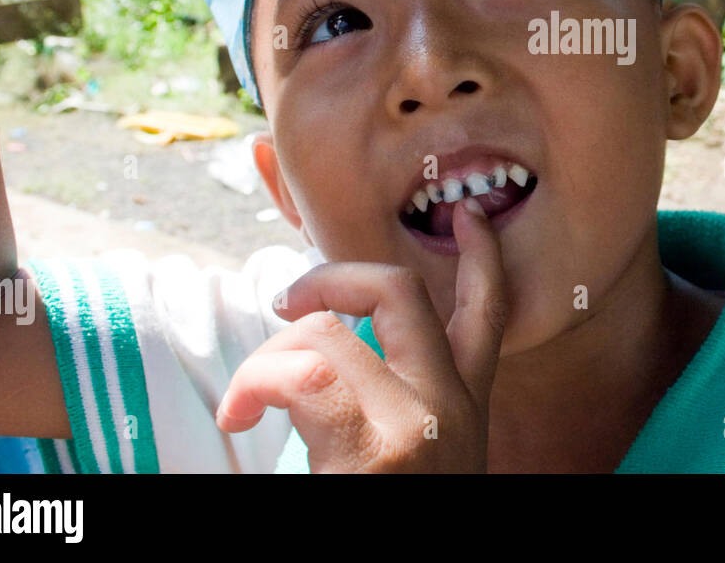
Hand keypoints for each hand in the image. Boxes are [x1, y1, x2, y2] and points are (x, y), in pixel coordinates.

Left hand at [215, 198, 508, 471]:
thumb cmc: (389, 510)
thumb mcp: (419, 454)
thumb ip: (397, 402)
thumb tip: (327, 361)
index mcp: (463, 408)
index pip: (486, 314)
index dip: (481, 256)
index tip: (469, 213)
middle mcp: (452, 409)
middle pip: (401, 292)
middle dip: (333, 277)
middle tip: (286, 301)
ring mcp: (416, 425)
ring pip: (328, 333)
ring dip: (268, 358)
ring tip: (242, 403)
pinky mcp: (373, 452)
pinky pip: (299, 378)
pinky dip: (253, 384)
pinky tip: (239, 416)